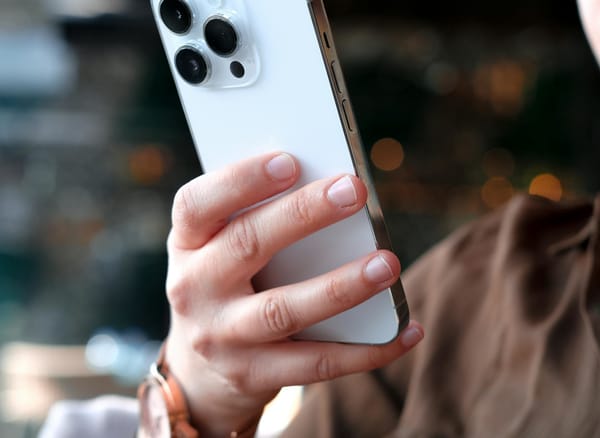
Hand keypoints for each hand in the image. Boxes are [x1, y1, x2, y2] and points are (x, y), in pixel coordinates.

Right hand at [164, 152, 423, 436]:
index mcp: (187, 244)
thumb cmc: (225, 286)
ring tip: (386, 264)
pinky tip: (406, 332)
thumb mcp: (218, 250)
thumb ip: (255, 219)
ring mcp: (221, 336)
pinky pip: (315, 364)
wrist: (201, 371)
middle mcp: (193, 288)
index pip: (197, 204)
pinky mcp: (252, 374)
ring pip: (283, 309)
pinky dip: (366, 350)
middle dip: (303, 215)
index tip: (290, 161)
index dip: (241, 180)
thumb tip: (329, 186)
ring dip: (340, 286)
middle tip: (353, 190)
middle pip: (247, 245)